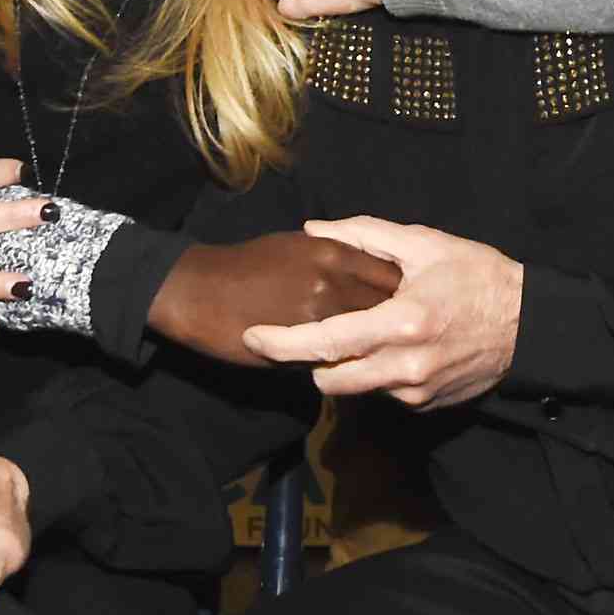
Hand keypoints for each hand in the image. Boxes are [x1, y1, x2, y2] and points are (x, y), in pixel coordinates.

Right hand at [147, 231, 400, 364]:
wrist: (202, 290)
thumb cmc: (250, 264)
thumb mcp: (299, 246)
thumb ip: (338, 256)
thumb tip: (372, 274)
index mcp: (334, 251)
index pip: (391, 274)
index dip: (405, 292)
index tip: (411, 303)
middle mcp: (333, 281)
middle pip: (390, 307)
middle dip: (401, 321)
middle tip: (406, 334)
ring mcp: (319, 316)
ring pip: (370, 338)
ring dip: (380, 347)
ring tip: (388, 355)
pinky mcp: (303, 347)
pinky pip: (341, 359)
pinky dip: (352, 364)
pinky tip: (355, 367)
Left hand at [241, 217, 521, 408]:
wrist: (527, 323)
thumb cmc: (475, 274)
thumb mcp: (424, 243)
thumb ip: (364, 235)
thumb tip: (313, 228)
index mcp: (402, 322)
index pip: (326, 342)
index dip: (283, 343)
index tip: (251, 337)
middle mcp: (406, 366)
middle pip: (329, 378)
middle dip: (309, 360)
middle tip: (308, 330)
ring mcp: (416, 392)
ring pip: (353, 388)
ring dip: (344, 365)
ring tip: (358, 331)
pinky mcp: (426, 406)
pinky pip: (382, 393)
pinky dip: (375, 373)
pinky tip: (391, 346)